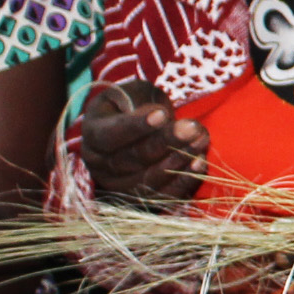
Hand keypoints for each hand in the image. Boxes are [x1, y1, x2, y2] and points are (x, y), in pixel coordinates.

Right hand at [75, 79, 208, 206]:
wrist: (137, 130)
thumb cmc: (133, 105)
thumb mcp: (132, 93)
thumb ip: (140, 101)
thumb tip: (159, 117)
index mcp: (93, 134)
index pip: (110, 135)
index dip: (136, 126)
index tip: (162, 114)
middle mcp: (99, 165)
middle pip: (133, 158)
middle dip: (166, 142)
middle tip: (192, 127)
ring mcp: (118, 186)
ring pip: (148, 179)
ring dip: (179, 161)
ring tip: (201, 140)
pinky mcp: (139, 200)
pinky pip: (162, 196)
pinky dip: (183, 181)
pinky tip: (200, 163)